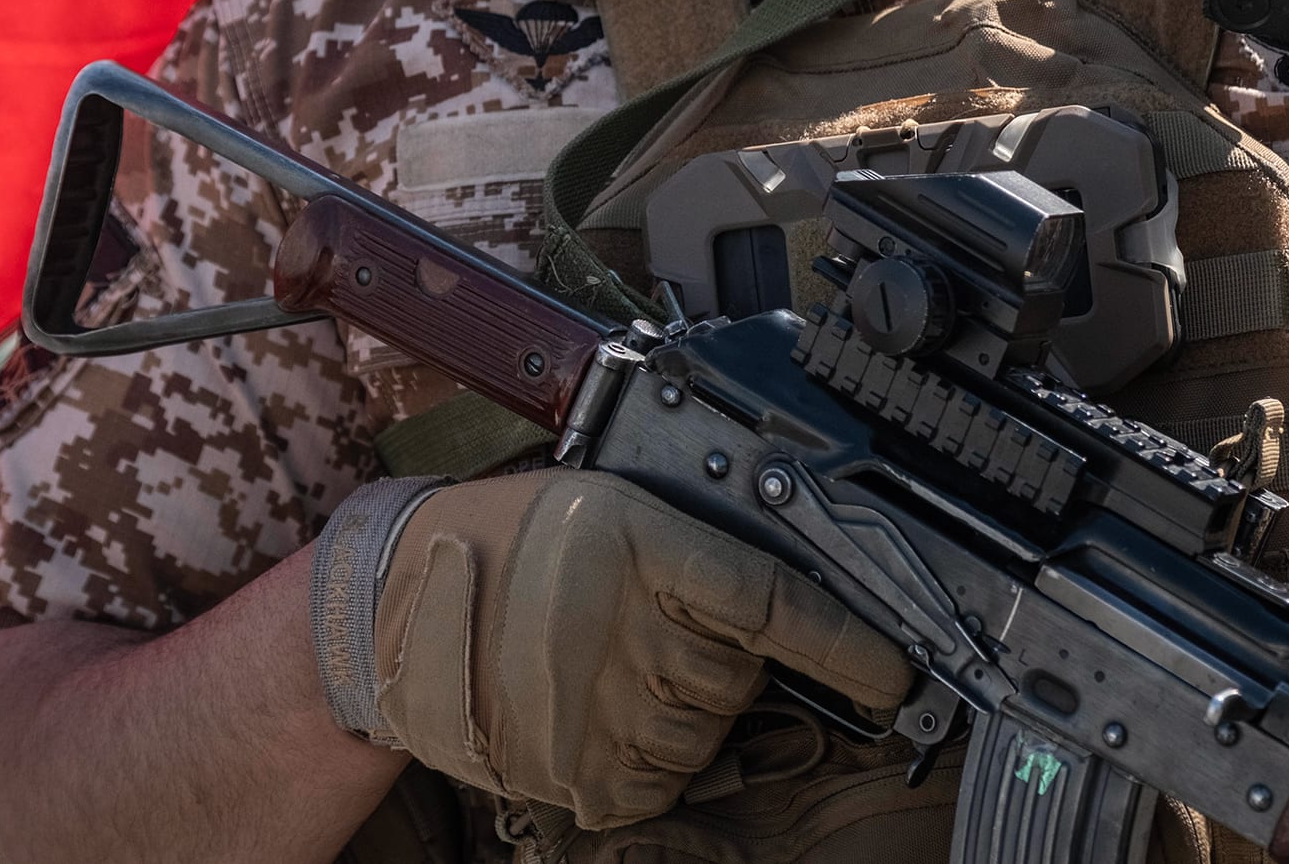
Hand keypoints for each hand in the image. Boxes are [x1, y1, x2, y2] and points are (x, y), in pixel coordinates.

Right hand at [368, 467, 912, 829]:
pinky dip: (646, 759)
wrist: (394, 601)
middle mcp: (630, 629)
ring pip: (705, 732)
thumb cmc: (505, 541)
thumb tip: (786, 609)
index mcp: (644, 546)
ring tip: (613, 665)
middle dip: (721, 661)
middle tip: (654, 630)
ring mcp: (603, 708)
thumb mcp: (607, 506)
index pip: (777, 603)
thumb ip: (693, 551)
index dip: (848, 646)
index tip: (894, 675)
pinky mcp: (576, 770)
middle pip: (742, 676)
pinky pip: (658, 782)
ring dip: (682, 709)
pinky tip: (599, 713)